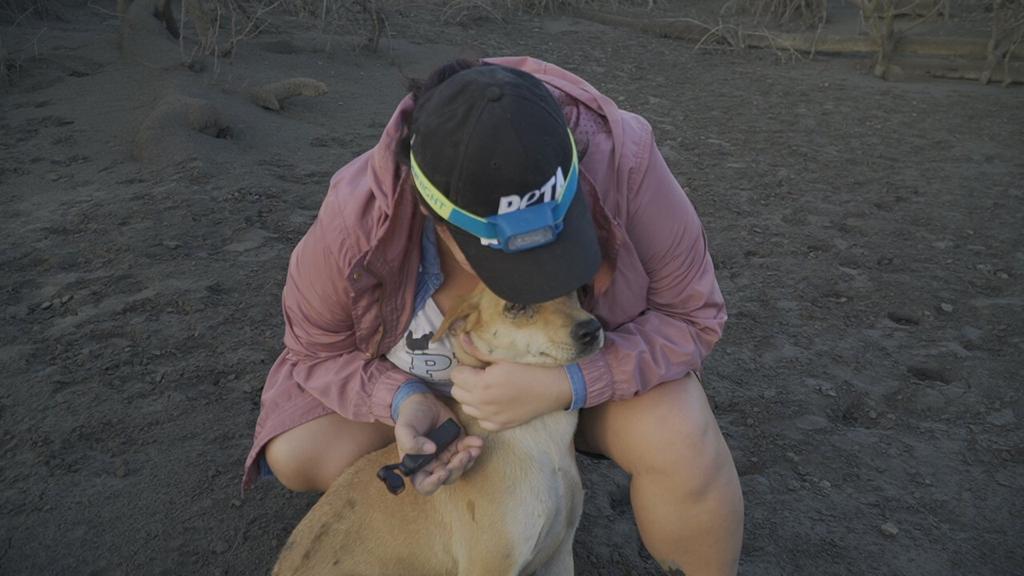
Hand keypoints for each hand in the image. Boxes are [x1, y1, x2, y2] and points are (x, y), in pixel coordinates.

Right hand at [394, 393, 483, 494]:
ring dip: (468, 460)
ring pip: (461, 467)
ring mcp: (448, 455)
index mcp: (417, 466)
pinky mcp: (459, 444)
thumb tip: (431, 450)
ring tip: (473, 449)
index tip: (442, 472)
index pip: (424, 485)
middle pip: (448, 477)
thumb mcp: (404, 428)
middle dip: (457, 469)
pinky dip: (475, 447)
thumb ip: (411, 442)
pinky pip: (469, 451)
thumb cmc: (410, 417)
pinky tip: (477, 441)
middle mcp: (434, 464)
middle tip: (462, 456)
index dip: (433, 484)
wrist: (422, 401)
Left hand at [450, 336, 573, 431]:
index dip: (464, 368)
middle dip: (464, 382)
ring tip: (486, 388)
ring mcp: (491, 417)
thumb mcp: (504, 356)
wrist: (554, 388)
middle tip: (480, 376)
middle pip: (456, 392)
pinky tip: (495, 402)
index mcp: (482, 383)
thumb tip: (461, 338)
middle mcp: (483, 403)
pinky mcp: (500, 426)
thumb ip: (478, 350)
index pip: (455, 375)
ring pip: (465, 407)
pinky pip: (479, 420)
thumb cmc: (531, 368)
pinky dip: (483, 412)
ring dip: (471, 397)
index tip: (476, 366)